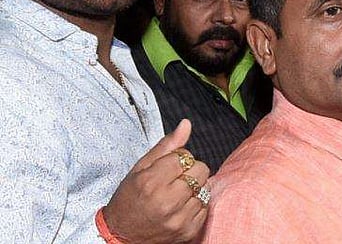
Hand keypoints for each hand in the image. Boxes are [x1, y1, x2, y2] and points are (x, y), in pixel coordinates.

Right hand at [103, 120, 210, 242]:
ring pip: (205, 188)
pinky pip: (205, 207)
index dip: (178, 159)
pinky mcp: (189, 231)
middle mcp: (168, 201)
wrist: (121, 236)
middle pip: (201, 170)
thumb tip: (186, 124)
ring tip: (176, 194)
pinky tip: (181, 207)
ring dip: (195, 188)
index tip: (168, 167)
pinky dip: (196, 204)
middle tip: (174, 180)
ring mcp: (180, 218)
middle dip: (190, 171)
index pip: (185, 156)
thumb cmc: (129, 199)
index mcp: (152, 182)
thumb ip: (166, 145)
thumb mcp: (140, 168)